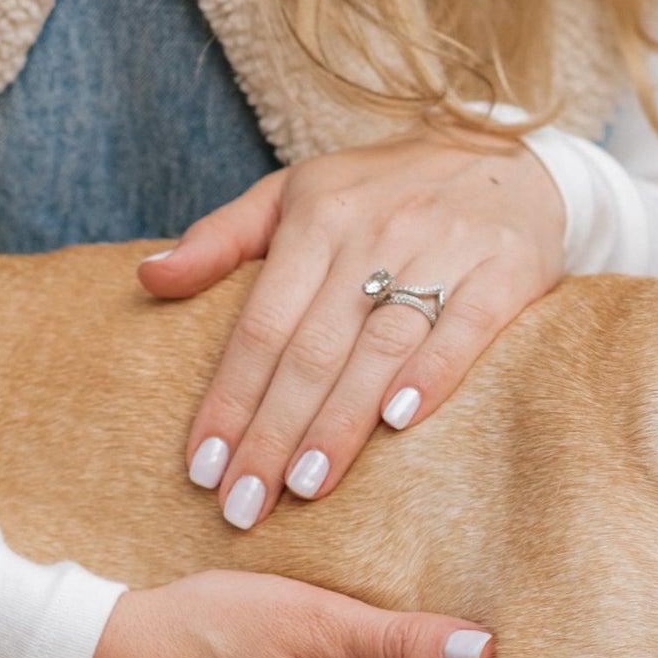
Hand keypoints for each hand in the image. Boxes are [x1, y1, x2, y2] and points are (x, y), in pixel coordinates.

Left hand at [140, 135, 565, 527]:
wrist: (508, 153)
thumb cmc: (389, 190)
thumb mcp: (298, 193)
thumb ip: (222, 237)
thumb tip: (149, 280)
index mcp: (316, 216)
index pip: (260, 325)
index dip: (229, 400)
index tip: (204, 468)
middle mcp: (375, 232)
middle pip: (311, 349)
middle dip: (273, 433)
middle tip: (246, 505)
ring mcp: (443, 249)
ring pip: (378, 347)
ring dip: (339, 422)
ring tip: (305, 486)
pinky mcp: (505, 269)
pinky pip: (465, 329)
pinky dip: (431, 374)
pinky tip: (399, 423)